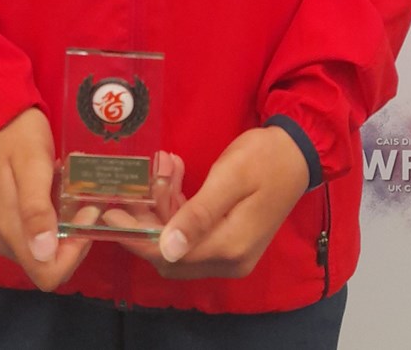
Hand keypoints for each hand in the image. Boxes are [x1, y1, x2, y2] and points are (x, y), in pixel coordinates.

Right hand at [0, 107, 95, 291]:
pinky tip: (59, 194)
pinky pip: (37, 237)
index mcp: (9, 230)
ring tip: (72, 193)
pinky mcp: (6, 224)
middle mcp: (3, 241)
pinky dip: (54, 220)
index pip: (47, 273)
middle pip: (48, 265)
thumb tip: (44, 254)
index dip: (73, 253)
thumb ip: (36, 209)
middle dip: (72, 240)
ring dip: (65, 229)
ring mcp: (3, 234)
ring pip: (44, 252)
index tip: (85, 215)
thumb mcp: (33, 165)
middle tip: (84, 201)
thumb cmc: (18, 136)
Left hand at [114, 126, 309, 279]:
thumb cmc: (265, 158)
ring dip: (164, 209)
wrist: (300, 151)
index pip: (169, 255)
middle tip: (134, 186)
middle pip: (171, 254)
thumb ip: (198, 214)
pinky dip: (179, 208)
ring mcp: (232, 252)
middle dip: (147, 221)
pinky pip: (194, 233)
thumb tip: (167, 249)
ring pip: (180, 242)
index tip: (110, 215)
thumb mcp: (229, 177)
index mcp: (229, 246)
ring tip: (163, 167)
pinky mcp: (231, 239)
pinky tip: (176, 176)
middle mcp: (230, 259)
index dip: (137, 238)